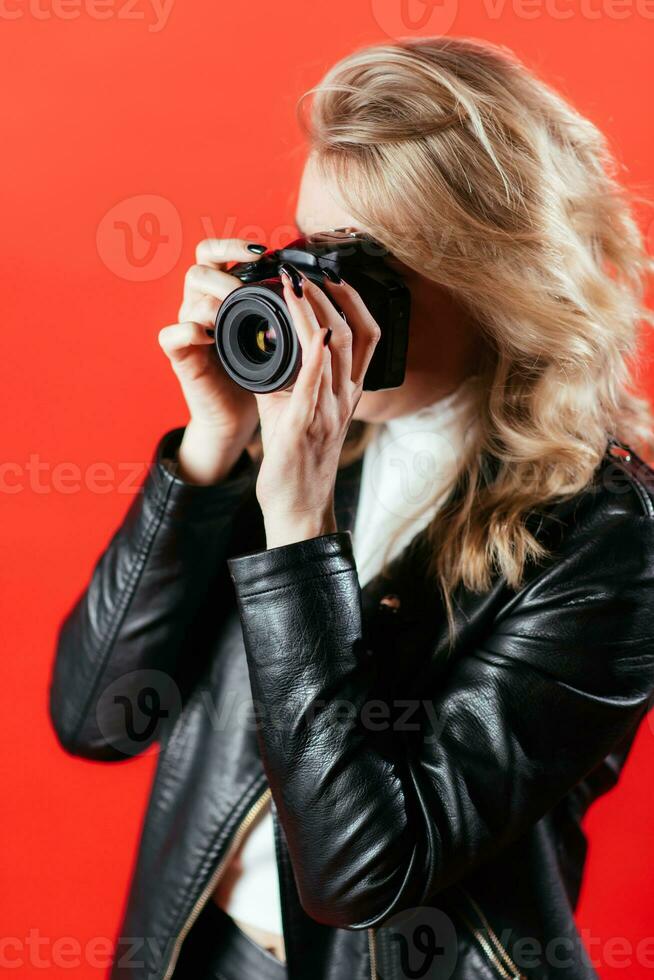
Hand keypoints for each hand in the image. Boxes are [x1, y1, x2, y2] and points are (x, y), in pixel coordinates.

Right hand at [158, 239, 265, 483]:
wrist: (240, 415)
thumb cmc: (260, 373)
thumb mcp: (276, 334)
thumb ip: (285, 307)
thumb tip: (317, 279)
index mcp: (223, 295)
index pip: (216, 254)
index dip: (232, 245)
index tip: (263, 251)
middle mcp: (201, 306)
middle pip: (199, 268)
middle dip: (224, 272)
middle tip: (247, 288)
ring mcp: (188, 329)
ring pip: (188, 298)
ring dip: (213, 299)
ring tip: (234, 308)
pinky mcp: (179, 356)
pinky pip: (171, 335)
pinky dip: (189, 331)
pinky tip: (210, 335)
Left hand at [255, 264, 380, 548]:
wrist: (297, 510)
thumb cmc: (296, 461)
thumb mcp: (294, 408)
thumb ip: (285, 375)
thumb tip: (265, 339)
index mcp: (347, 392)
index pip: (367, 336)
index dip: (353, 300)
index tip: (330, 274)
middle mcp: (346, 398)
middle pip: (357, 333)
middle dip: (334, 294)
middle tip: (308, 270)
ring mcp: (331, 411)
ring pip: (339, 349)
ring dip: (318, 311)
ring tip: (296, 284)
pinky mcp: (309, 425)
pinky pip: (318, 383)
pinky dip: (316, 353)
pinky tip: (311, 330)